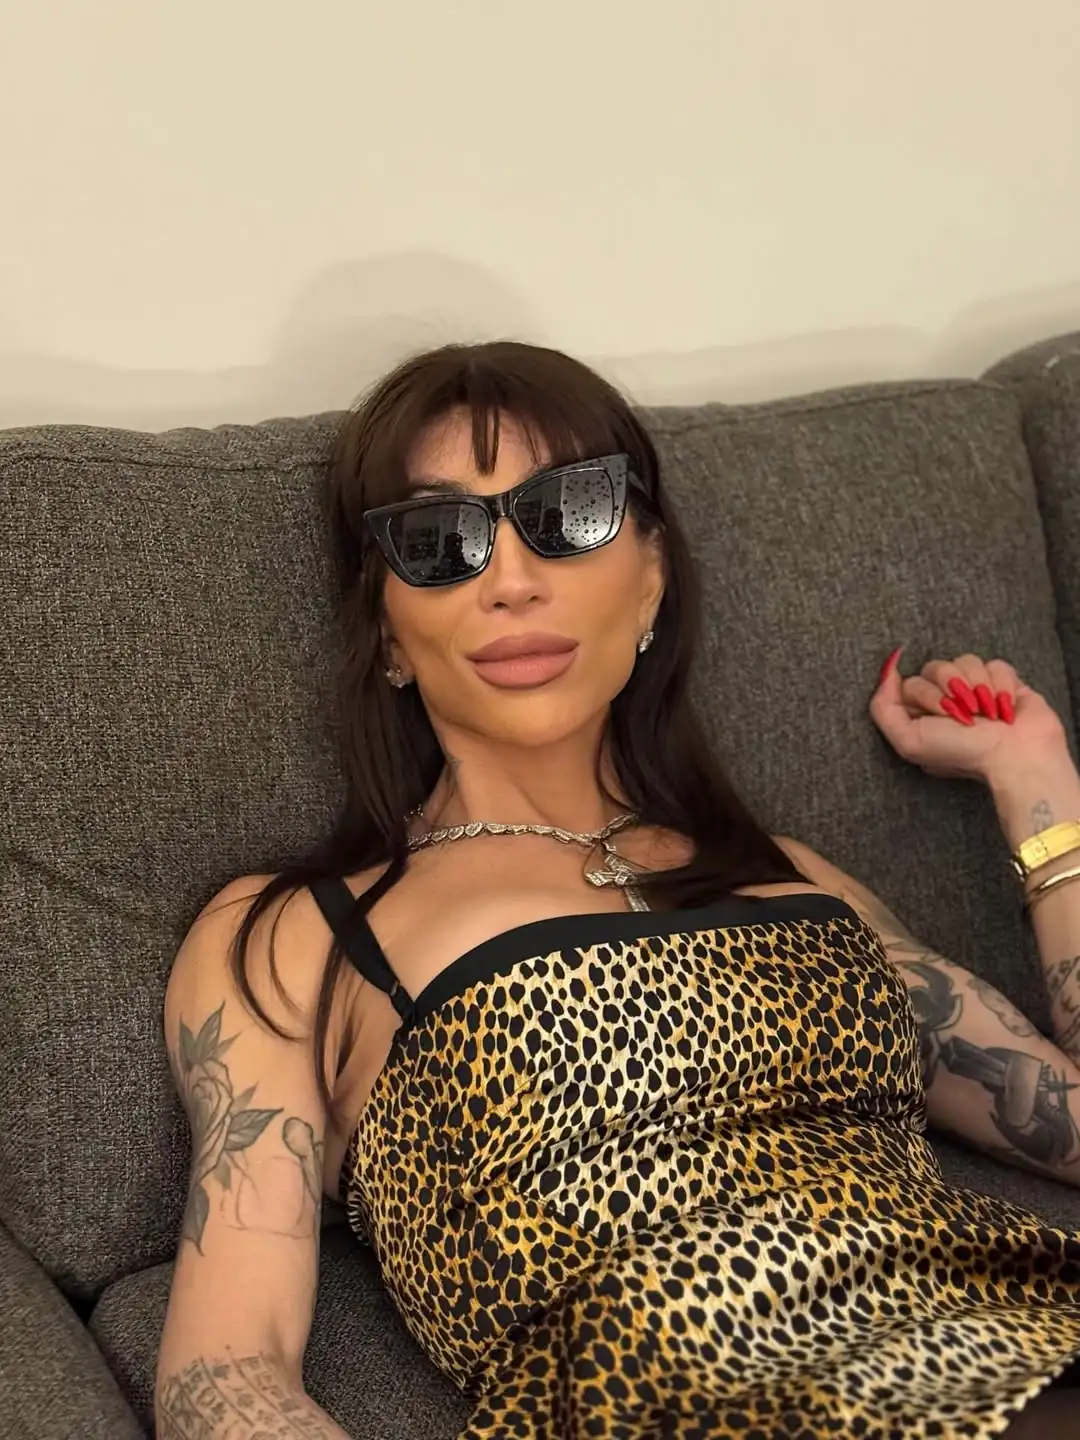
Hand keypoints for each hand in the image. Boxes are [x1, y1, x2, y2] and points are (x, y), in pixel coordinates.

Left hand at [869, 647, 1069, 783]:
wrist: (1016, 755)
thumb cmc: (962, 753)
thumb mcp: (909, 741)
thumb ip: (883, 708)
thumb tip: (886, 671)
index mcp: (921, 714)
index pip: (910, 682)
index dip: (926, 694)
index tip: (942, 715)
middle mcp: (945, 699)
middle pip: (936, 666)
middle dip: (952, 689)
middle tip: (967, 715)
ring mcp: (974, 688)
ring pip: (965, 660)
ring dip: (977, 687)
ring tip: (987, 712)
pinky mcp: (1002, 681)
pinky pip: (993, 664)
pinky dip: (1000, 684)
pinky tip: (1003, 705)